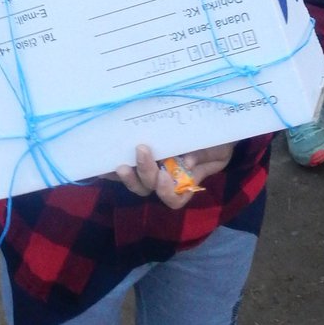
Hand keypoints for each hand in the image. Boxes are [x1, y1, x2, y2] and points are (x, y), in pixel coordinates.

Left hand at [114, 142, 234, 209]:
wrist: (215, 125)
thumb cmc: (220, 140)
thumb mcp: (220, 147)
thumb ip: (205, 155)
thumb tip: (186, 162)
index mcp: (188, 181)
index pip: (175, 199)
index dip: (168, 192)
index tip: (165, 175)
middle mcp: (168, 179)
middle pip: (151, 188)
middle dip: (145, 173)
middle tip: (142, 150)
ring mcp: (154, 169)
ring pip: (137, 182)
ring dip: (127, 177)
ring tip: (120, 165)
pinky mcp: (142, 158)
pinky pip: (128, 167)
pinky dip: (113, 171)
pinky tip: (102, 166)